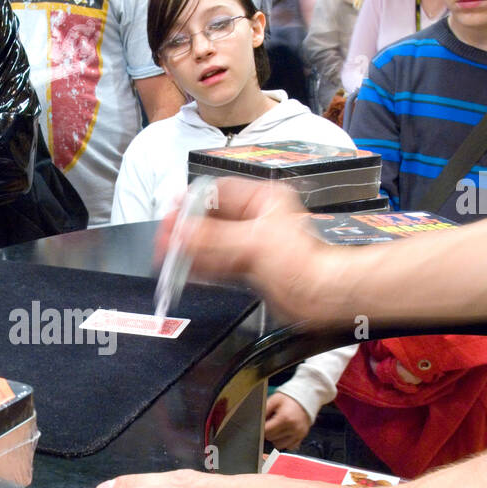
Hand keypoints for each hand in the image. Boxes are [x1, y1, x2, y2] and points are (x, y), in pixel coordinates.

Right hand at [155, 178, 338, 322]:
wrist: (320, 296)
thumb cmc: (306, 264)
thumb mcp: (253, 243)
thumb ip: (213, 239)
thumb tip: (183, 233)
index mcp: (263, 200)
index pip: (219, 192)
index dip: (193, 201)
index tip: (173, 212)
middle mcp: (256, 219)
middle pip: (212, 218)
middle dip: (187, 228)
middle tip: (166, 235)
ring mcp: (251, 244)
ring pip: (212, 243)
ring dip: (190, 248)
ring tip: (168, 252)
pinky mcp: (248, 267)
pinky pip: (217, 263)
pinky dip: (200, 265)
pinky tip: (184, 266)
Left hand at [264, 392, 311, 449]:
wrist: (306, 398)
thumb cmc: (289, 399)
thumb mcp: (274, 400)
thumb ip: (264, 411)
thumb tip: (256, 422)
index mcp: (285, 418)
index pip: (266, 431)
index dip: (262, 428)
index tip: (263, 424)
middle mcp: (293, 428)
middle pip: (271, 438)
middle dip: (269, 431)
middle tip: (272, 422)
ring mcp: (298, 434)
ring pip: (279, 445)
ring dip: (276, 438)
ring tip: (279, 427)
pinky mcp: (301, 437)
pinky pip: (288, 446)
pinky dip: (285, 441)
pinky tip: (285, 432)